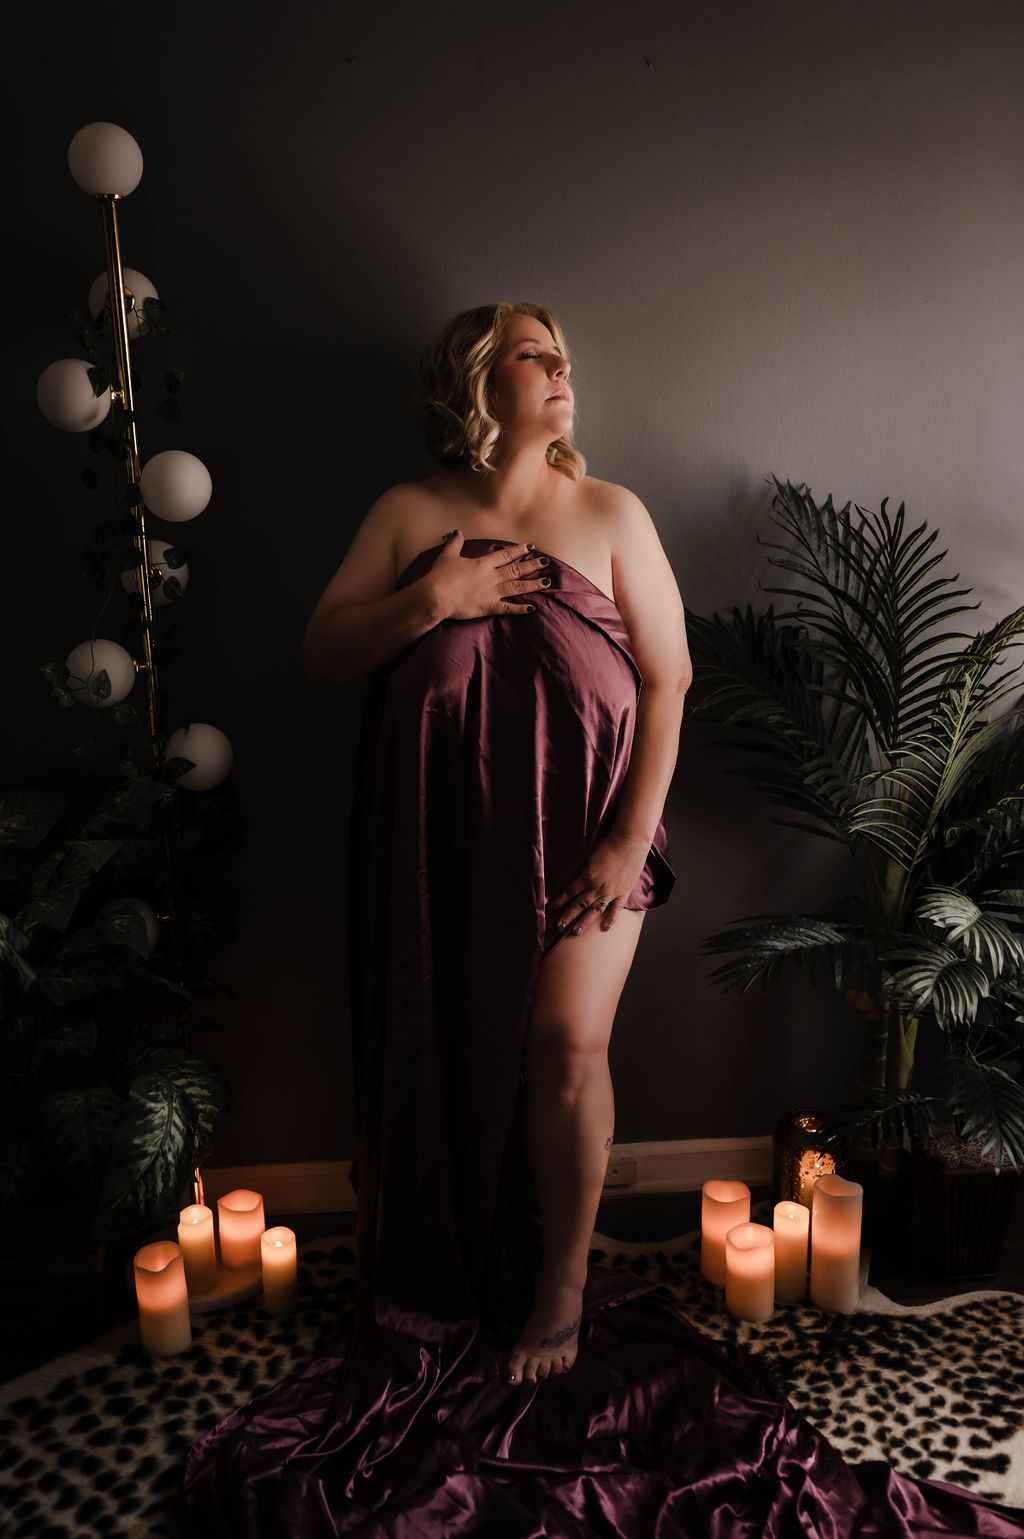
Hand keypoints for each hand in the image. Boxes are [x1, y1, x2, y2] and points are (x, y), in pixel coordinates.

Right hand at [424, 532, 550, 620]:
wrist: (435, 596)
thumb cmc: (440, 576)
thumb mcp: (447, 555)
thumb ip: (455, 543)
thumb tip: (458, 532)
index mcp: (483, 563)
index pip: (506, 554)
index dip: (519, 550)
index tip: (531, 546)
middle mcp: (492, 577)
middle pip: (517, 569)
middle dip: (533, 565)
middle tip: (546, 562)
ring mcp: (492, 592)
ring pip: (518, 587)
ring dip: (533, 584)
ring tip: (547, 582)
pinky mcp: (489, 607)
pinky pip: (509, 608)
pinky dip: (521, 608)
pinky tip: (532, 608)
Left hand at [552, 830, 650, 935]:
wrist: (631, 841)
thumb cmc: (609, 844)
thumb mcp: (590, 856)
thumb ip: (582, 870)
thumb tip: (573, 880)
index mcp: (588, 876)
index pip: (569, 893)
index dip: (559, 902)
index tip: (550, 910)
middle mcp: (598, 887)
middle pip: (579, 905)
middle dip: (568, 917)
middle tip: (558, 927)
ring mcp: (612, 892)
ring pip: (595, 910)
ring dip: (584, 922)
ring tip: (575, 932)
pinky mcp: (623, 892)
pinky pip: (616, 908)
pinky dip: (611, 918)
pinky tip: (605, 927)